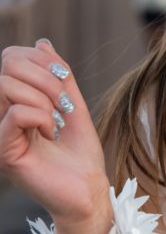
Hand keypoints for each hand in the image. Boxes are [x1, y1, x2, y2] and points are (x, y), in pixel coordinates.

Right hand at [0, 40, 111, 233]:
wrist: (88, 190)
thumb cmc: (80, 153)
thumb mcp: (74, 105)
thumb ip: (59, 75)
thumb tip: (42, 43)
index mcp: (17, 100)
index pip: (10, 57)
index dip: (38, 59)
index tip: (64, 79)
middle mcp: (3, 114)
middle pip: (7, 66)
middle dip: (44, 76)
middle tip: (64, 103)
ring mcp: (1, 132)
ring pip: (7, 86)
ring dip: (44, 97)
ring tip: (58, 119)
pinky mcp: (6, 152)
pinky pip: (14, 114)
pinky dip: (40, 116)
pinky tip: (52, 132)